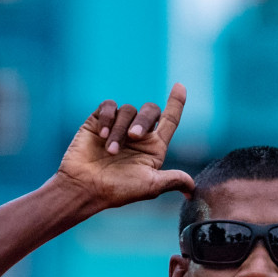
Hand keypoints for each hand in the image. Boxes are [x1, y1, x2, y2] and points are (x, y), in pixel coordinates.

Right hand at [55, 84, 194, 212]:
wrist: (84, 187)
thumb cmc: (117, 190)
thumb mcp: (150, 186)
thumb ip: (173, 180)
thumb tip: (193, 188)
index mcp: (153, 148)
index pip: (169, 120)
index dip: (176, 103)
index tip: (180, 86)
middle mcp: (137, 136)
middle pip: (150, 110)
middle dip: (144, 121)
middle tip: (134, 137)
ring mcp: (118, 127)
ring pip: (128, 110)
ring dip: (120, 130)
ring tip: (110, 151)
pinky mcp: (98, 121)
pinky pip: (109, 106)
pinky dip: (107, 118)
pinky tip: (101, 135)